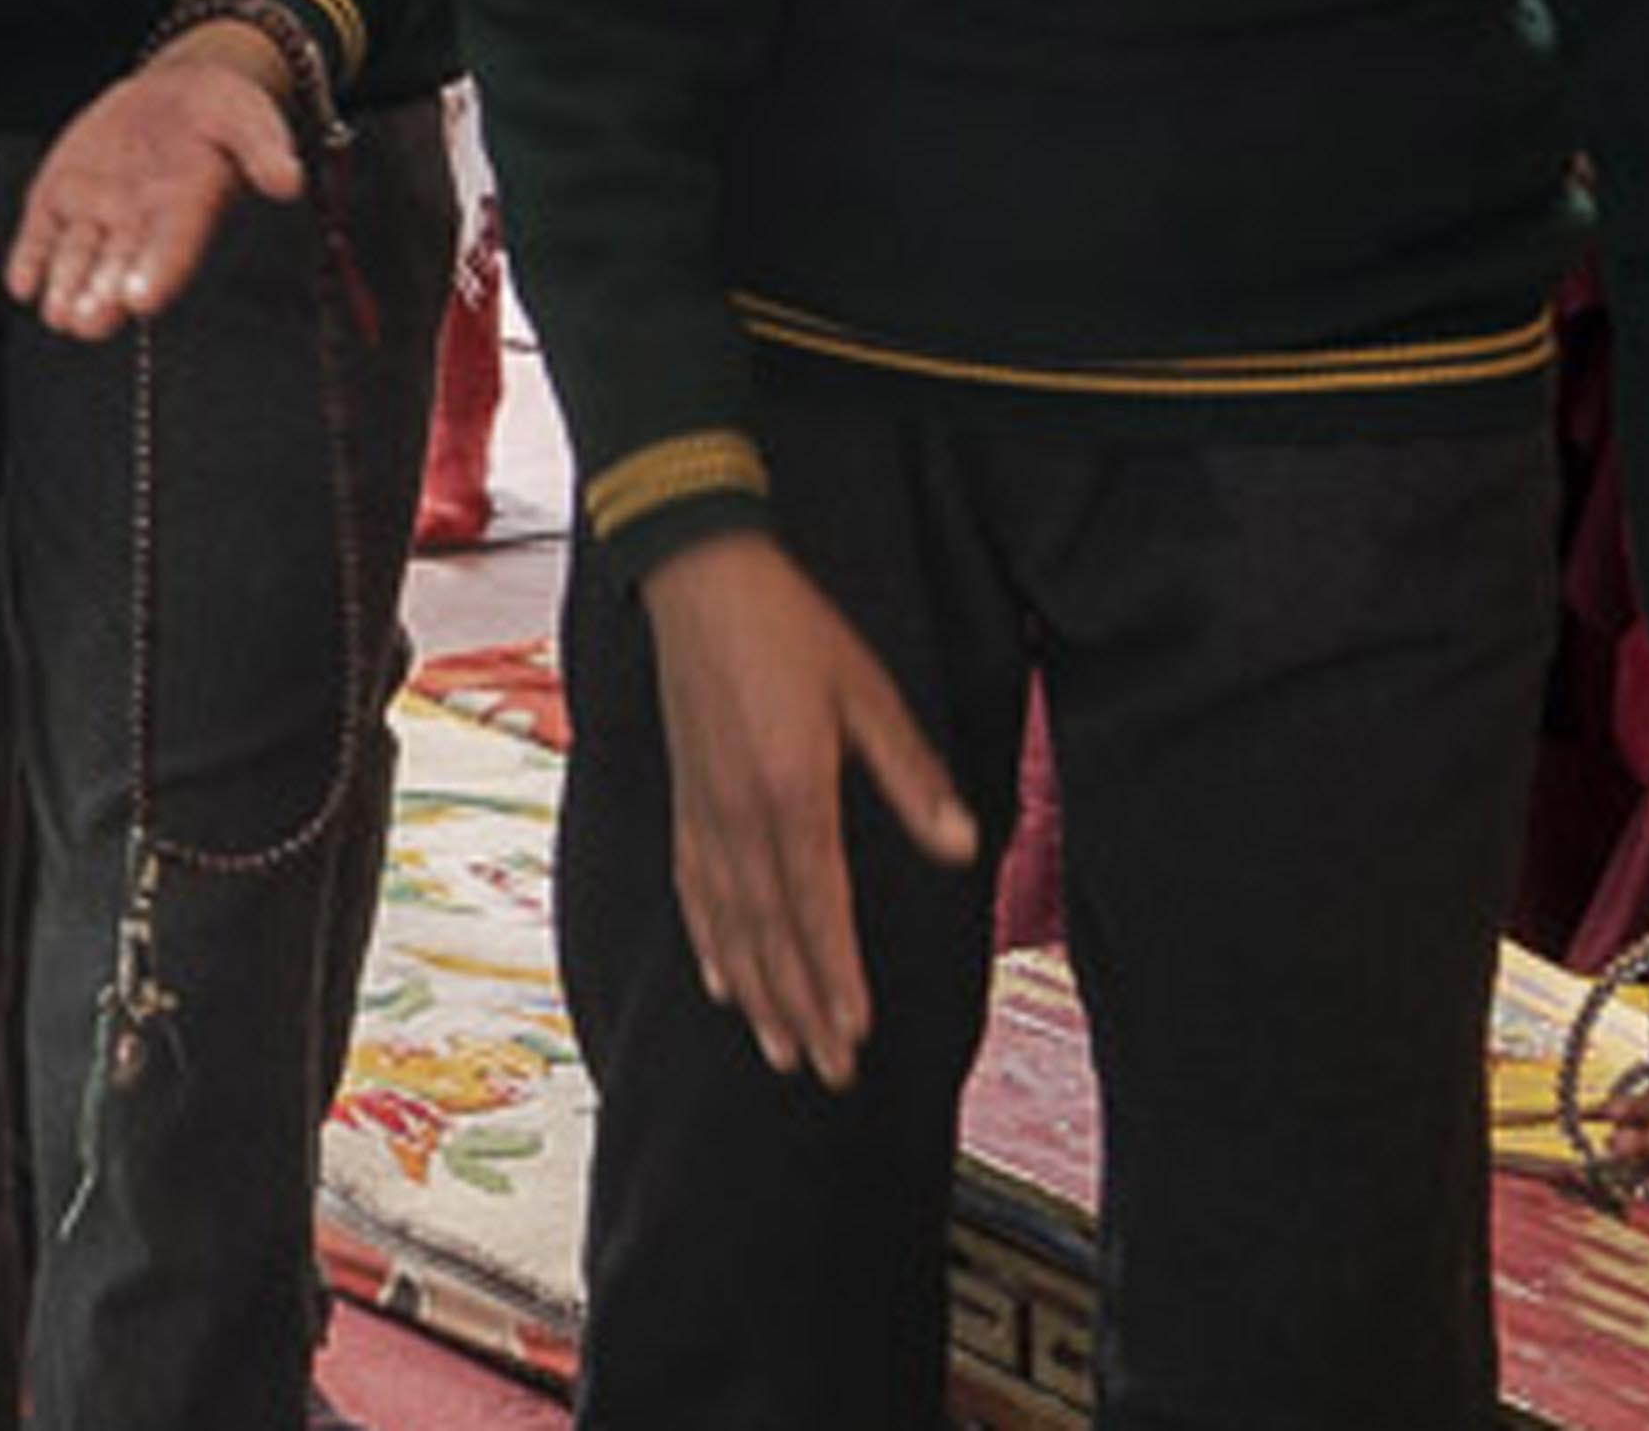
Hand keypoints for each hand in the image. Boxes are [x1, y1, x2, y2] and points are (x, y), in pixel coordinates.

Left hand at [4, 39, 307, 335]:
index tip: (142, 300)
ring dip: (66, 286)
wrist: (175, 93)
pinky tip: (19, 283)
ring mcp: (99, 212)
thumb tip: (287, 181)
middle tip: (88, 323)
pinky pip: (42, 232)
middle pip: (121, 265)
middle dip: (104, 296)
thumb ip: (263, 149)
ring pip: (79, 257)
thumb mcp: (249, 118)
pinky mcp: (62, 196)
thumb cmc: (222, 113)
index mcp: (189, 207)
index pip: (174, 246)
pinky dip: (29, 257)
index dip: (158, 271)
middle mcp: (141, 221)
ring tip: (57, 314)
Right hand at [634, 536, 983, 1083]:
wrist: (698, 579)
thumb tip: (962, 846)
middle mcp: (741, 813)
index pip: (818, 906)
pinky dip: (708, 939)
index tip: (854, 1031)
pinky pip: (694, 885)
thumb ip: (912, 778)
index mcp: (793, 791)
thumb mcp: (870, 695)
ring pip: (730, 922)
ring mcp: (705, 809)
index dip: (835, 974)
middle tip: (825, 1069)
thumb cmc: (791, 630)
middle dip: (800, 1006)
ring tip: (778, 1048)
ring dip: (755, 990)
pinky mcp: (686, 797)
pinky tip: (719, 978)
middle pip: (772, 931)